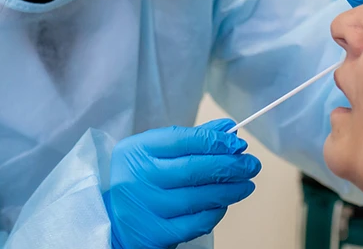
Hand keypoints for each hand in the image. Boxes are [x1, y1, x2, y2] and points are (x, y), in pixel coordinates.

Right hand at [105, 119, 261, 248]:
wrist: (111, 217)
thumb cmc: (139, 178)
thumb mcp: (154, 152)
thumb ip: (190, 139)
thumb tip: (228, 130)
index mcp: (137, 150)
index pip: (183, 140)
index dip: (216, 141)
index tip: (238, 144)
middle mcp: (139, 177)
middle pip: (193, 169)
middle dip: (230, 165)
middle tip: (251, 164)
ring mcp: (147, 206)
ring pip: (198, 197)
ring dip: (230, 190)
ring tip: (246, 184)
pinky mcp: (155, 233)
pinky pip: (196, 222)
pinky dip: (215, 212)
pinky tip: (225, 204)